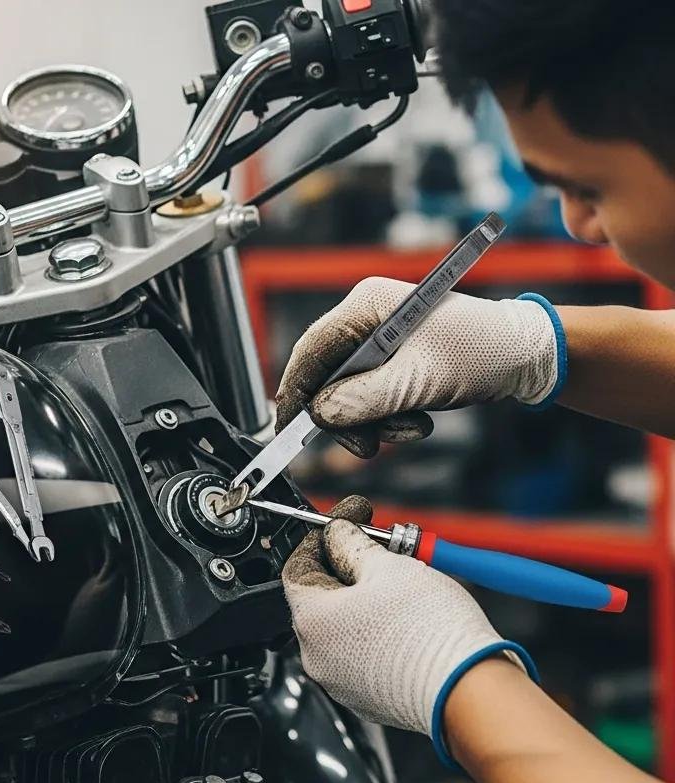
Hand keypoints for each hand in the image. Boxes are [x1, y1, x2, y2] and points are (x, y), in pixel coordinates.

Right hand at [275, 278, 563, 454]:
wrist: (524, 356)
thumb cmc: (481, 352)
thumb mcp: (417, 381)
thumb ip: (363, 399)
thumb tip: (320, 414)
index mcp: (366, 306)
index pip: (310, 351)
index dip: (296, 393)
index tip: (289, 430)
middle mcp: (366, 320)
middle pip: (326, 378)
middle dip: (347, 417)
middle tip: (368, 446)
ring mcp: (378, 342)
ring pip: (347, 395)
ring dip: (373, 422)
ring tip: (411, 428)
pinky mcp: (392, 362)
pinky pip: (370, 398)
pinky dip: (387, 418)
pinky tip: (416, 420)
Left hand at [281, 495, 535, 763]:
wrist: (469, 691)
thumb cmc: (432, 633)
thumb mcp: (389, 565)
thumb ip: (352, 542)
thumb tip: (338, 532)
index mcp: (311, 621)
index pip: (297, 567)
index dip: (320, 539)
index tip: (344, 524)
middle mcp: (316, 656)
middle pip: (320, 596)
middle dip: (348, 566)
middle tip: (380, 548)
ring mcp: (340, 680)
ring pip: (344, 625)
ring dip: (366, 599)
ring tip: (403, 584)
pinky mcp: (367, 696)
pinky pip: (362, 652)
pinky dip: (377, 630)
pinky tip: (407, 619)